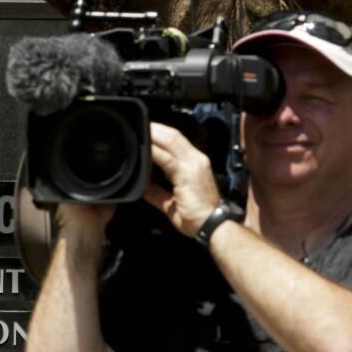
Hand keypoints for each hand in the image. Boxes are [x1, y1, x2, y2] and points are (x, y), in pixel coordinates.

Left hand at [143, 123, 221, 237]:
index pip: (177, 141)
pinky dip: (154, 151)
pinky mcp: (187, 173)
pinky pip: (167, 158)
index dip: (162, 134)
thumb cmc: (197, 217)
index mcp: (195, 164)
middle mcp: (196, 160)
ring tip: (139, 129)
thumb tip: (144, 188)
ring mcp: (193, 165)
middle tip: (138, 124)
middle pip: (174, 135)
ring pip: (171, 141)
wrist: (212, 227)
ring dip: (154, 134)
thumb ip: (157, 193)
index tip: (147, 131)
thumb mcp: (171, 203)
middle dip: (156, 128)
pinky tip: (144, 148)